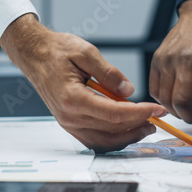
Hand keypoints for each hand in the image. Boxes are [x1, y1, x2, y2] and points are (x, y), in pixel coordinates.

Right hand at [0, 14, 166, 151]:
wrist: (34, 54)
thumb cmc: (56, 50)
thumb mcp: (86, 52)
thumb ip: (109, 74)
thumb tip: (129, 91)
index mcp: (73, 98)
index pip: (114, 113)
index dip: (139, 113)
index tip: (157, 109)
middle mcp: (69, 116)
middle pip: (111, 130)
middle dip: (138, 126)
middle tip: (156, 118)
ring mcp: (67, 122)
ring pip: (103, 140)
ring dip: (127, 136)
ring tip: (145, 126)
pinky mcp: (68, 123)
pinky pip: (93, 139)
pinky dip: (112, 138)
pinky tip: (126, 129)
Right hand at [149, 0, 191, 128]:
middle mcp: (186, 56)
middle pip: (181, 98)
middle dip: (188, 116)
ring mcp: (168, 57)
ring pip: (165, 97)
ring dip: (176, 111)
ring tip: (187, 108)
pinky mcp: (157, 58)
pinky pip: (154, 89)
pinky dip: (162, 100)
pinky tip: (174, 97)